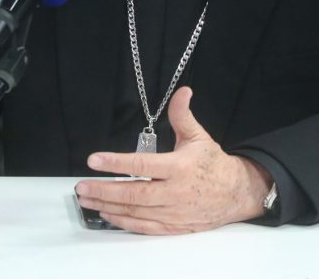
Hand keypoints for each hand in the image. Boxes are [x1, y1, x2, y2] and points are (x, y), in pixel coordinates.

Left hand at [74, 86, 271, 234]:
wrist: (237, 194)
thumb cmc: (213, 164)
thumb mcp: (199, 137)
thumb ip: (183, 115)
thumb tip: (182, 91)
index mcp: (179, 168)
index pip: (141, 165)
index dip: (115, 163)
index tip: (94, 160)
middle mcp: (174, 193)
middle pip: (133, 193)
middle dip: (104, 190)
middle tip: (81, 186)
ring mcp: (173, 213)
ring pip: (135, 211)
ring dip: (108, 206)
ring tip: (86, 199)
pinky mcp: (173, 226)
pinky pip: (144, 227)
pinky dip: (123, 222)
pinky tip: (107, 214)